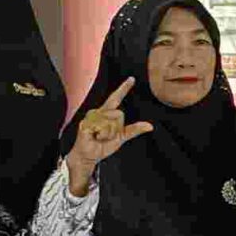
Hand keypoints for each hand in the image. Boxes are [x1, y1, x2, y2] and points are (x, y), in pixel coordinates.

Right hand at [65, 76, 155, 196]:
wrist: (89, 156)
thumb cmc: (102, 145)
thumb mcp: (121, 137)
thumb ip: (134, 130)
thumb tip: (149, 126)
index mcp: (107, 113)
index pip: (116, 98)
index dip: (124, 88)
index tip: (131, 79)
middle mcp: (99, 112)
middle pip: (119, 114)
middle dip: (116, 129)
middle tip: (106, 136)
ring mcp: (91, 117)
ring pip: (112, 122)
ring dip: (109, 134)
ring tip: (100, 136)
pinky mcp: (86, 124)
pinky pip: (103, 128)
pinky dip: (103, 135)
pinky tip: (95, 137)